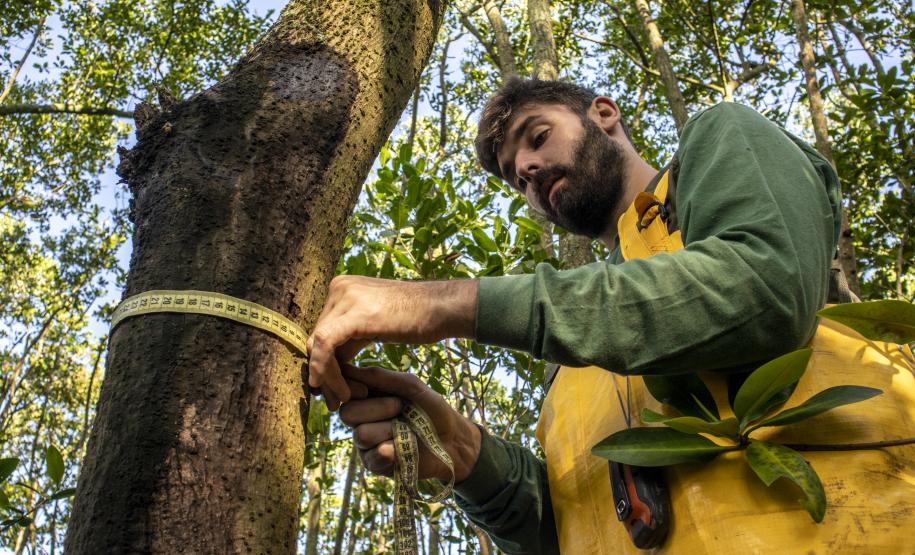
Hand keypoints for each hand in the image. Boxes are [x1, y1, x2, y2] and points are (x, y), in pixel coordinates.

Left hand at [307, 275, 476, 408]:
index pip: (322, 330)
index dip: (323, 363)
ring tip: (339, 400)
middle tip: (332, 400)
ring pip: (318, 345)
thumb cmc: (417, 318)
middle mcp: (338, 287)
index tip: (330, 389)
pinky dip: (326, 370)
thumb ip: (351, 338)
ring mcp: (344, 297)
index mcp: (342, 287)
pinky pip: (325, 345)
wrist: (443, 308)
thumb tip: (332, 362)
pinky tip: (338, 391)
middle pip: (317, 338)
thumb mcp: (376, 325)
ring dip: (326, 377)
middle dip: (323, 373)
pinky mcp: (354, 314)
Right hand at [339, 365, 481, 482]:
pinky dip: (390, 451)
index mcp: (368, 397)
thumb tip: (347, 368)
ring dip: (388, 430)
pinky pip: (370, 457)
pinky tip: (403, 449)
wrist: (452, 441)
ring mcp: (366, 443)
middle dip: (378, 408)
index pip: (344, 391)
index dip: (352, 389)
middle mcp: (362, 419)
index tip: (368, 390)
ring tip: (406, 431)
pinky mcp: (374, 464)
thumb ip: (380, 377)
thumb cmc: (433, 410)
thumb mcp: (410, 386)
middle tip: (400, 408)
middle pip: (347, 413)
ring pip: (360, 434)